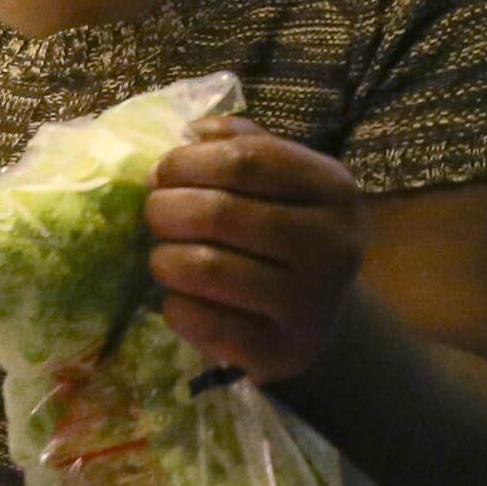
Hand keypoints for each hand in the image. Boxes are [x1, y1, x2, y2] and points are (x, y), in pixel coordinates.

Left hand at [141, 115, 363, 381]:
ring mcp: (311, 303)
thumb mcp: (283, 182)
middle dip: (167, 210)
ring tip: (160, 258)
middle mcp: (332, 244)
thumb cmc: (289, 235)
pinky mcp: (284, 352)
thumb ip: (241, 145)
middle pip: (222, 213)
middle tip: (153, 215)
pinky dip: (176, 309)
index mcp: (333, 188)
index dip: (189, 162)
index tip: (160, 172)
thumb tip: (189, 133)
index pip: (247, 159)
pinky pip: (207, 324)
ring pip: (208, 268)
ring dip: (165, 260)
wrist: (320, 320)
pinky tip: (176, 301)